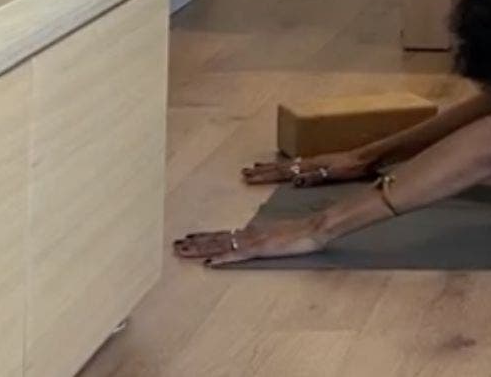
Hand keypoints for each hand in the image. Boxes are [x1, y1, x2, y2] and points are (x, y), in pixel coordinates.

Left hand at [173, 215, 328, 265]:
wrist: (315, 227)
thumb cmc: (302, 232)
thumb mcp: (279, 235)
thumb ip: (265, 237)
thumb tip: (253, 242)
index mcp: (253, 231)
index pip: (223, 235)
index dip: (204, 237)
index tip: (187, 238)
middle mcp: (249, 234)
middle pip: (217, 239)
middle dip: (194, 243)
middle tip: (174, 245)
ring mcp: (254, 241)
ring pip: (221, 245)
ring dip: (200, 248)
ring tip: (181, 250)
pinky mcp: (261, 249)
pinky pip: (238, 255)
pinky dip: (223, 258)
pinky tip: (210, 262)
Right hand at [241, 150, 371, 185]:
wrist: (365, 157)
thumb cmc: (351, 167)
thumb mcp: (333, 173)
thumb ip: (313, 176)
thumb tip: (294, 180)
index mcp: (309, 166)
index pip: (282, 171)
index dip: (265, 175)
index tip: (248, 176)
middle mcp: (307, 162)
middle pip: (279, 166)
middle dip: (261, 171)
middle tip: (244, 172)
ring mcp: (312, 162)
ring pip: (285, 164)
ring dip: (269, 167)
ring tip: (254, 168)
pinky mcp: (318, 163)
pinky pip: (294, 164)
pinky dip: (283, 166)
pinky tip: (282, 169)